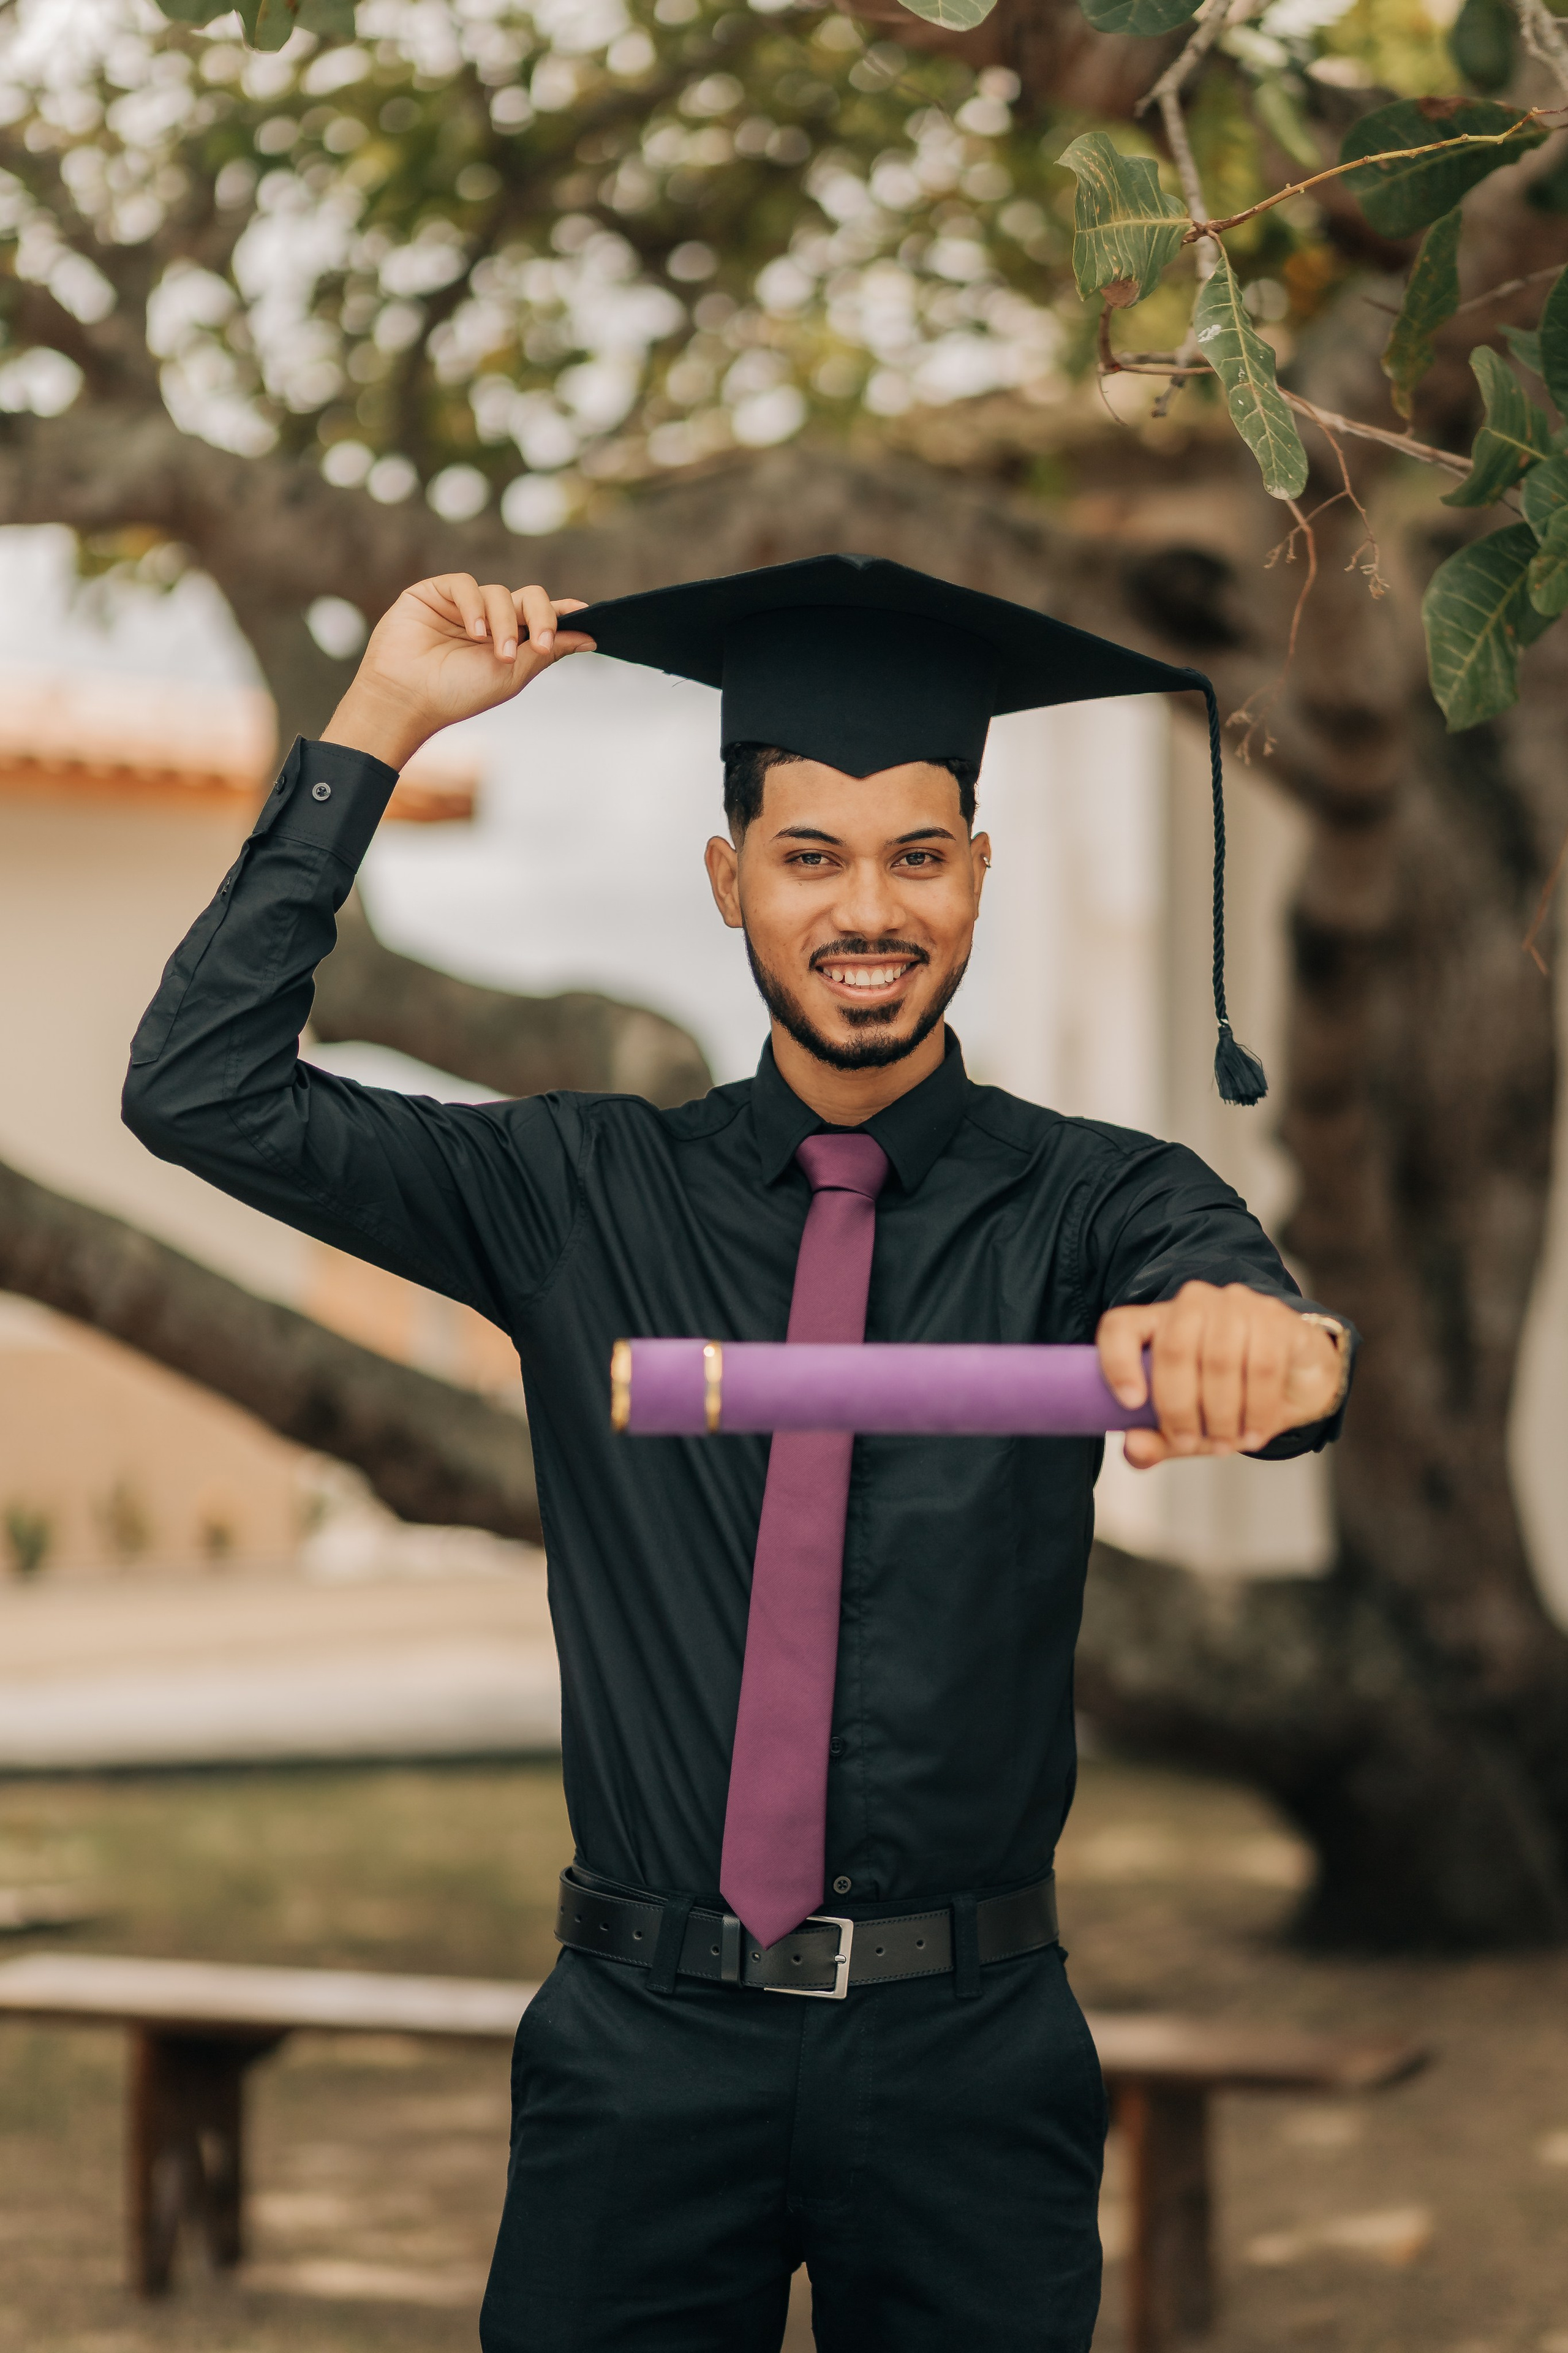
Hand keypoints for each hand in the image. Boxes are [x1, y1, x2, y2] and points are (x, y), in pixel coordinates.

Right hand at [320, 576, 595, 769]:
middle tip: (540, 644)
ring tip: (496, 652)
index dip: (564, 612)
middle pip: (529, 598)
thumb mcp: (512, 675)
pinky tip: (474, 631)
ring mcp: (463, 604)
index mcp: (510, 639)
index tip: (586, 615)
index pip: (542, 616)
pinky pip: (465, 584)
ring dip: (503, 623)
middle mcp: (490, 618)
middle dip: (540, 617)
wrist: (408, 699)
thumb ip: (547, 651)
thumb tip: (589, 637)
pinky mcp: (436, 592)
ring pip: (499, 593)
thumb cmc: (457, 694)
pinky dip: (475, 606)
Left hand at [1096, 1282, 1344, 1468]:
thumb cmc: (1232, 1396)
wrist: (1297, 1379)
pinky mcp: (1275, 1318)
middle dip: (1179, 1407)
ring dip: (1221, 1413)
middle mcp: (1193, 1303)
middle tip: (1189, 1443)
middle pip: (1174, 1349)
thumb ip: (1158, 1439)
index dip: (1117, 1363)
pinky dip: (1257, 1408)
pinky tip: (1254, 1432)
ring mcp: (1236, 1305)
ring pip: (1219, 1359)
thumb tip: (1135, 1447)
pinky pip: (1263, 1365)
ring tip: (1225, 1444)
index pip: (1120, 1327)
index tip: (1130, 1404)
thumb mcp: (1190, 1425)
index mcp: (1157, 1322)